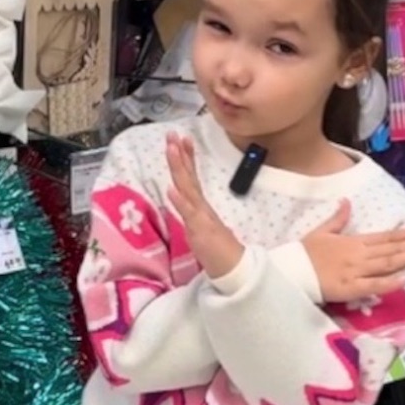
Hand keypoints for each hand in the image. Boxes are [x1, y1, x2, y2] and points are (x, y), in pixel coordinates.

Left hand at [164, 133, 245, 279]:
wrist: (234, 269)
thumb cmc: (218, 250)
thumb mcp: (202, 227)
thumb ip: (193, 212)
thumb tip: (182, 196)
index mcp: (200, 206)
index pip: (191, 178)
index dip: (185, 158)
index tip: (180, 139)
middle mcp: (200, 207)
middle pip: (188, 177)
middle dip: (179, 154)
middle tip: (172, 134)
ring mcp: (201, 217)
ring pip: (188, 188)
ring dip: (179, 168)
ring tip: (172, 149)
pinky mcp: (201, 230)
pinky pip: (189, 214)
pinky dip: (180, 201)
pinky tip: (171, 189)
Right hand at [301, 200, 404, 301]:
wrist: (289, 270)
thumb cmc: (304, 253)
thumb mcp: (320, 231)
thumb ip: (337, 218)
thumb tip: (347, 201)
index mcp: (354, 242)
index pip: (386, 236)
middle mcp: (359, 255)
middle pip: (392, 249)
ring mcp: (356, 271)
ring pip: (388, 264)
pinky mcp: (349, 288)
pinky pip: (372, 285)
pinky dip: (389, 282)